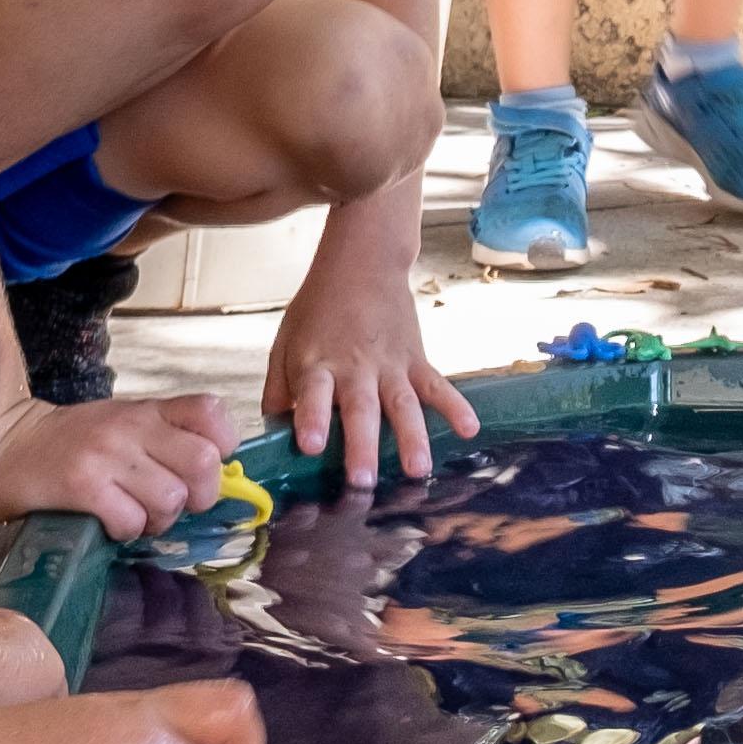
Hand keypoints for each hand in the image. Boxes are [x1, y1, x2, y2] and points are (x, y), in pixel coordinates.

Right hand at [0, 387, 252, 539]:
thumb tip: (214, 479)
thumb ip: (163, 440)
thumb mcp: (120, 424)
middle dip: (199, 497)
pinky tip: (106, 523)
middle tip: (172, 506)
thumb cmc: (65, 442)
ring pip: (171, 499)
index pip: (213, 414)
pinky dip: (125, 532)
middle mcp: (132, 427)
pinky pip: (130, 520)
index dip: (221, 448)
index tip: (201, 470)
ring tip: (132, 516)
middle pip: (204, 463)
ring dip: (157, 521)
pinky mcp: (80, 485)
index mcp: (147, 410)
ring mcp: (106, 455)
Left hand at [266, 274, 475, 489]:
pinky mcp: (415, 360)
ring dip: (411, 437)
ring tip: (418, 469)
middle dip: (363, 446)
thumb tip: (273, 436)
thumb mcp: (285, 345)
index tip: (312, 446)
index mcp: (317, 364)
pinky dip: (455, 406)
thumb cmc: (319, 310)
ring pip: (402, 405)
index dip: (313, 419)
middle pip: (361, 409)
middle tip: (363, 480)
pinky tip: (470, 429)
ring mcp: (390, 365)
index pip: (314, 394)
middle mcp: (355, 368)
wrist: (363, 263)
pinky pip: (438, 386)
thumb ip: (278, 392)